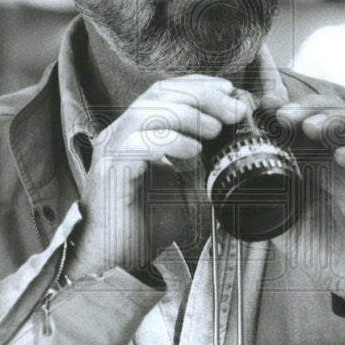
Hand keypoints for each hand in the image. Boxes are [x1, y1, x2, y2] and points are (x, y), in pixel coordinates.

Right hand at [69, 76, 246, 278]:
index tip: (231, 92)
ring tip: (215, 129)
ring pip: (149, 111)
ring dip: (189, 115)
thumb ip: (203, 163)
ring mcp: (112, 148)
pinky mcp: (111, 169)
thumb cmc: (145, 225)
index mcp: (137, 131)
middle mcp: (121, 133)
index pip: (166, 90)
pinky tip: (194, 150)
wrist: (116, 259)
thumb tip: (231, 139)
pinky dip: (170, 140)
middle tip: (233, 110)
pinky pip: (139, 142)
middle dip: (202, 96)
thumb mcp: (186, 188)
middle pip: (160, 94)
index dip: (199, 85)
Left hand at [264, 93, 344, 312]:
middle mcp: (342, 156)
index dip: (282, 108)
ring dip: (334, 119)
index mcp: (315, 160)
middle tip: (281, 115)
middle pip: (330, 111)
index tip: (259, 107)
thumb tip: (227, 188)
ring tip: (310, 127)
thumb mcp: (284, 226)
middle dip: (304, 107)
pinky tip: (344, 158)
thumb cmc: (329, 252)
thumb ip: (261, 203)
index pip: (302, 120)